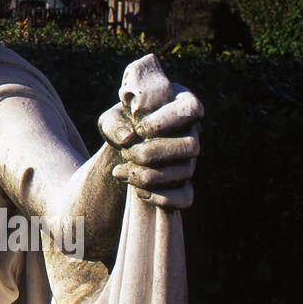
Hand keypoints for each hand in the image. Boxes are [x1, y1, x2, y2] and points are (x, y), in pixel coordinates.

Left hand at [98, 85, 202, 209]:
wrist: (123, 150)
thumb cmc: (121, 126)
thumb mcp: (111, 120)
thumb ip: (115, 124)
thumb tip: (128, 138)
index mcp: (179, 106)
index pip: (191, 108)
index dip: (166, 120)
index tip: (139, 128)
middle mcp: (191, 133)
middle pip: (191, 145)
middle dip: (153, 153)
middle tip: (126, 152)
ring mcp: (190, 160)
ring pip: (185, 171)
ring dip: (149, 175)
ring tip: (120, 172)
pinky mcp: (183, 185)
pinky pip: (185, 197)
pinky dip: (162, 197)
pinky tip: (139, 192)